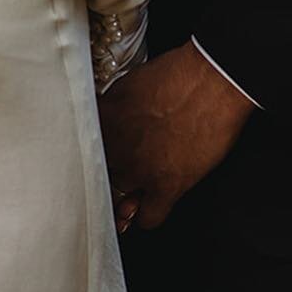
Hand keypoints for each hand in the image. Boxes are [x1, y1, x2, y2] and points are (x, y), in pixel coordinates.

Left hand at [98, 41, 254, 229]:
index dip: (86, 154)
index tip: (90, 158)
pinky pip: (148, 218)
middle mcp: (116, 147)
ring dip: (123, 196)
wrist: (212, 79)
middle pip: (98, 174)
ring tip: (128, 192)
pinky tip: (145, 209)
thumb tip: (108, 120)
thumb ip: (111, 107)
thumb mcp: (129, 83)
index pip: (79, 147)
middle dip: (106, 172)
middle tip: (115, 171)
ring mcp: (139, 169)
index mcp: (103, 119)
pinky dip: (145, 216)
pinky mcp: (167, 185)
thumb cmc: (176, 73)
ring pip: (118, 198)